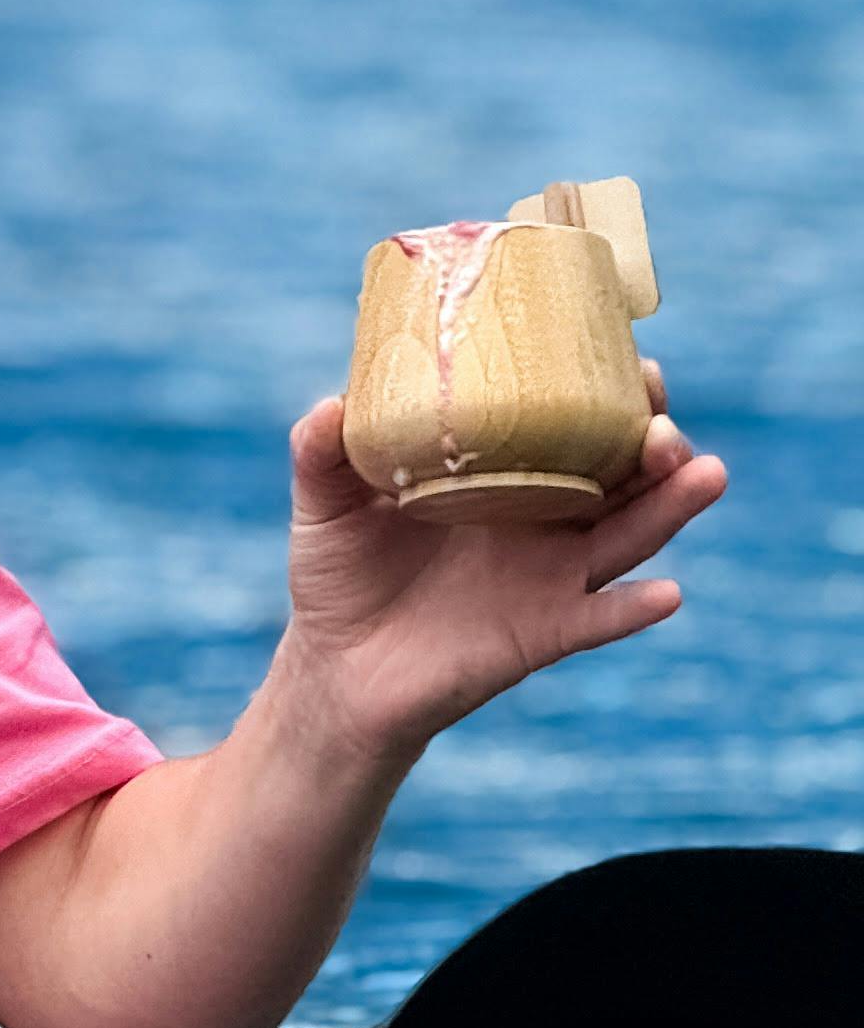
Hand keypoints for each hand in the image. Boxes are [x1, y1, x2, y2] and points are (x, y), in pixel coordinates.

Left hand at [271, 364, 724, 761]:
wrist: (337, 668)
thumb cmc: (340, 574)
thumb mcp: (325, 503)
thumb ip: (321, 452)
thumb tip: (330, 406)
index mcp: (503, 473)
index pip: (572, 424)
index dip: (609, 392)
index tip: (634, 360)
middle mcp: (542, 520)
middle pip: (621, 474)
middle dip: (656, 441)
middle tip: (664, 419)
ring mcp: (549, 576)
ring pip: (628, 537)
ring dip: (671, 507)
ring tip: (706, 473)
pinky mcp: (542, 633)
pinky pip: (598, 620)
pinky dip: (633, 609)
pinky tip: (666, 593)